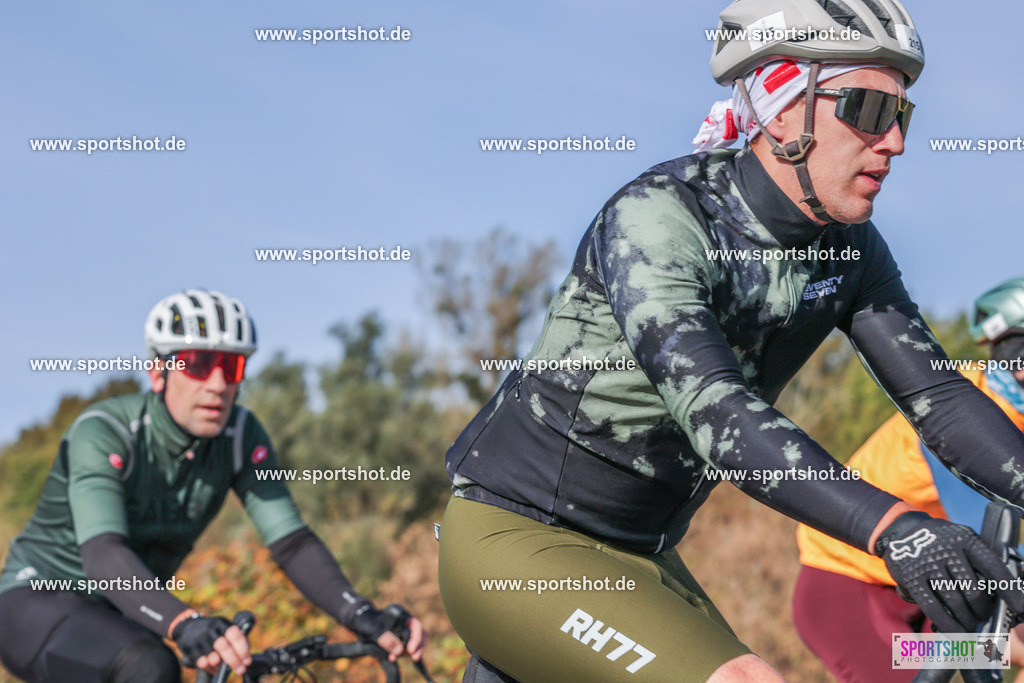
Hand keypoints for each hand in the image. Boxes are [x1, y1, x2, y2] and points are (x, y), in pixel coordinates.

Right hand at [172, 614, 251, 674]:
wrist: (188, 627)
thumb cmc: (213, 631)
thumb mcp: (224, 628)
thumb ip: (237, 640)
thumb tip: (247, 657)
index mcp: (221, 623)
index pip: (235, 635)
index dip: (243, 649)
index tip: (247, 660)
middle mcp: (210, 629)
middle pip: (224, 647)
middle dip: (234, 661)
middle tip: (240, 670)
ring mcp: (199, 639)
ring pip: (212, 658)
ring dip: (221, 666)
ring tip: (224, 669)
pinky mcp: (190, 649)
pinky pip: (202, 663)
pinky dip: (210, 669)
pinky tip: (214, 669)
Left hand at [350, 604, 426, 661]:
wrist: (360, 623)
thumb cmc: (366, 622)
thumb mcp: (374, 630)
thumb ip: (386, 639)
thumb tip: (399, 650)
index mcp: (402, 614)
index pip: (416, 625)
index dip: (416, 638)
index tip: (410, 650)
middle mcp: (406, 621)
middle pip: (420, 633)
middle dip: (418, 647)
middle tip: (414, 658)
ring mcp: (404, 629)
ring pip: (415, 641)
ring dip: (409, 652)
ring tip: (396, 657)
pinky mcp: (401, 638)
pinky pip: (406, 646)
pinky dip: (402, 653)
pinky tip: (392, 658)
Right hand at [876, 512, 1023, 632]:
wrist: (901, 530)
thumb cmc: (940, 542)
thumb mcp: (962, 540)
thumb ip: (980, 562)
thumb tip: (1003, 595)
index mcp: (966, 540)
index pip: (993, 568)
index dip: (1009, 591)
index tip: (1020, 609)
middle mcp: (947, 550)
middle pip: (974, 591)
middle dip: (982, 611)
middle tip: (983, 617)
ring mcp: (928, 565)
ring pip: (955, 603)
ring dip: (967, 620)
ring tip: (970, 626)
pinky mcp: (912, 578)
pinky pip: (933, 607)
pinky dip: (948, 624)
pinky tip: (955, 631)